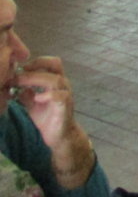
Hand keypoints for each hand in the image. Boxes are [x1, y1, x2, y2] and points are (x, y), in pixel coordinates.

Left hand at [15, 56, 94, 187]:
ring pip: (55, 79)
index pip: (50, 62)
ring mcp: (66, 94)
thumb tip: (12, 83)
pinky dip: (47, 95)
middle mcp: (63, 84)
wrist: (58, 135)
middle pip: (54, 64)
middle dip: (35, 66)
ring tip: (20, 83)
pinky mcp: (66, 106)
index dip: (35, 61)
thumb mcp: (31, 102)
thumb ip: (24, 92)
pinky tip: (36, 98)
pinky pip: (60, 96)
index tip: (18, 68)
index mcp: (55, 81)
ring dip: (36, 79)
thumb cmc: (46, 117)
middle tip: (18, 72)